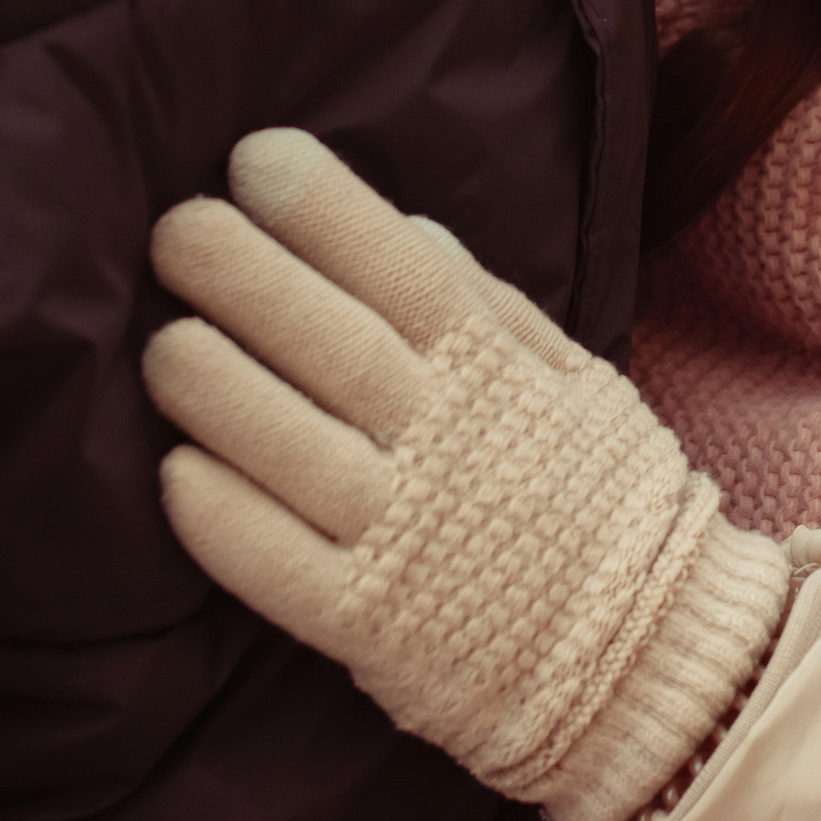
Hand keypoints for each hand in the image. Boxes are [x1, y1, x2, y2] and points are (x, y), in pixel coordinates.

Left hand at [146, 132, 792, 820]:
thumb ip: (495, 307)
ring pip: (294, 449)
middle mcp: (451, 446)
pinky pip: (281, 568)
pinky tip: (176, 475)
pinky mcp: (372, 627)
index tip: (257, 159)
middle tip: (174, 228)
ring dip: (218, 390)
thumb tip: (407, 225)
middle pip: (334, 347)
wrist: (659, 662)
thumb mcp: (580, 383)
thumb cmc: (609, 505)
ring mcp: (408, 538)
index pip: (406, 272)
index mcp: (500, 376)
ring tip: (162, 344)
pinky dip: (225, 520)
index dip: (327, 210)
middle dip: (245, 277)